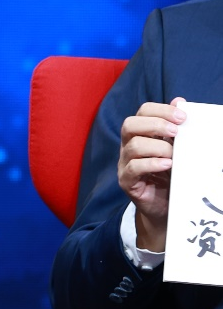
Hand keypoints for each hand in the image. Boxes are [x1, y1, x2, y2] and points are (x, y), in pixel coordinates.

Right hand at [118, 98, 185, 251]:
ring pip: (132, 146)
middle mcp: (129, 146)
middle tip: (177, 132)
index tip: (183, 117)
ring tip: (174, 154)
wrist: (166, 207)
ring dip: (157, 147)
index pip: (143, 112)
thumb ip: (176, 128)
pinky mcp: (127, 182)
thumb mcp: (178, 149)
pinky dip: (151, 164)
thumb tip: (180, 101)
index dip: (161, 110)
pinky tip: (167, 165)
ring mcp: (125, 164)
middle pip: (130, 124)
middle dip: (156, 125)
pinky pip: (133, 168)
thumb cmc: (172, 174)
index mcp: (141, 134)